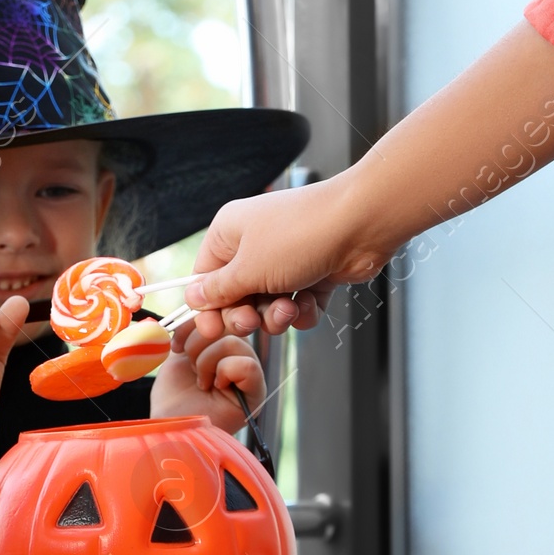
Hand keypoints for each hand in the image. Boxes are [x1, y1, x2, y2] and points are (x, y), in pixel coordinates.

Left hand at [149, 321, 266, 431]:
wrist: (170, 428)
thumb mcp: (176, 353)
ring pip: (236, 342)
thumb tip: (195, 305)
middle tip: (190, 361)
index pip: (221, 313)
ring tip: (201, 380)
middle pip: (230, 322)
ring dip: (207, 360)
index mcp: (222, 344)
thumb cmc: (173, 398)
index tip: (177, 342)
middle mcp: (239, 356)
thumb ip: (190, 327)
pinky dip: (224, 372)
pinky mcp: (256, 392)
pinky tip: (214, 387)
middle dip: (200, 339)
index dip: (198, 320)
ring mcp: (250, 374)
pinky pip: (246, 365)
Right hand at [180, 173, 384, 346]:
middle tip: (253, 320)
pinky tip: (309, 303)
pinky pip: (296, 305)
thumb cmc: (298, 237)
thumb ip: (218, 290)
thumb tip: (192, 298)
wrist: (360, 223)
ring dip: (276, 316)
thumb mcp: (248, 269)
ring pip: (267, 306)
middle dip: (246, 315)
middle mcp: (255, 245)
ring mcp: (285, 260)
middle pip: (235, 297)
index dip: (207, 308)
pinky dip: (302, 311)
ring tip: (289, 308)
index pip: (204, 279)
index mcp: (229, 234)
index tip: (212, 331)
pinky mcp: (313, 275)